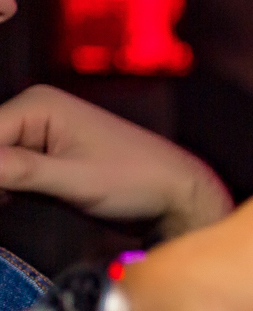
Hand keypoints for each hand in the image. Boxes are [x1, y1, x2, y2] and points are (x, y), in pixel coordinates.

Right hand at [0, 85, 232, 238]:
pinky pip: (7, 173)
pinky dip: (4, 191)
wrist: (178, 193)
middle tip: (8, 201)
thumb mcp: (73, 179)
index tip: (1, 195)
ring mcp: (39, 136)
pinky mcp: (45, 159)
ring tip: (12, 204)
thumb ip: (16, 171)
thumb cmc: (139, 180)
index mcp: (39, 105)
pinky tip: (10, 205)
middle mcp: (34, 113)